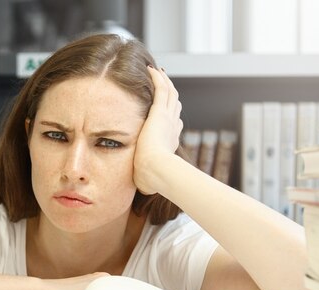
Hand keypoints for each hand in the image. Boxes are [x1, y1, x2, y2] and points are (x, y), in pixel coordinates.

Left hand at [133, 66, 183, 194]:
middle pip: (173, 106)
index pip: (172, 124)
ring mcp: (167, 119)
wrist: (156, 170)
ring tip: (157, 72)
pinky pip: (162, 89)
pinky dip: (158, 78)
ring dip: (164, 82)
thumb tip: (144, 191)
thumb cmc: (151, 179)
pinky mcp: (160, 112)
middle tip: (163, 85)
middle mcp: (171, 128)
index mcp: (169, 142)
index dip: (170, 116)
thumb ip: (147, 180)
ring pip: (169, 94)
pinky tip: (151, 69)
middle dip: (169, 96)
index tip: (165, 112)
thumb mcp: (148, 179)